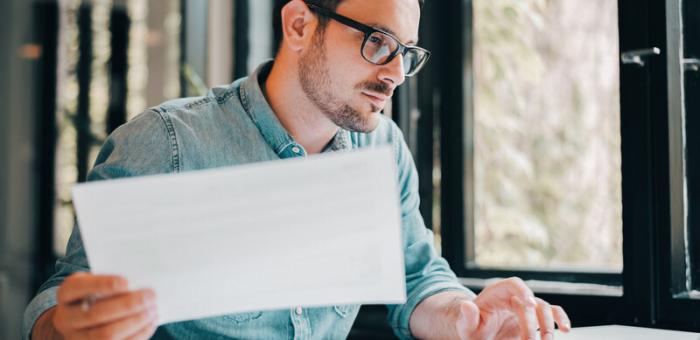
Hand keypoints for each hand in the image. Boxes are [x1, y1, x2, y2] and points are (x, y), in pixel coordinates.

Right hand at [51, 272, 157, 339]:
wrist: (79, 319)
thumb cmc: (95, 294)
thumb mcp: (95, 282)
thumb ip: (111, 281)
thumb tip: (140, 281)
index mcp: (66, 294)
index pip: (78, 288)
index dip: (102, 285)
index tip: (127, 282)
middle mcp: (66, 318)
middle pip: (95, 314)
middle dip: (127, 305)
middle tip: (150, 295)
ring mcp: (76, 338)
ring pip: (106, 334)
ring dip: (134, 322)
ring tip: (153, 310)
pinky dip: (138, 334)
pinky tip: (150, 322)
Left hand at [456, 277, 570, 339]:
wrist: (481, 335)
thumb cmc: (472, 328)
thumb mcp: (466, 326)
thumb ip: (467, 317)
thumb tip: (466, 305)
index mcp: (497, 293)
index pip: (513, 284)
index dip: (523, 291)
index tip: (530, 305)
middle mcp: (514, 296)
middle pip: (531, 301)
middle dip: (533, 322)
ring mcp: (527, 306)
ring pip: (545, 308)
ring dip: (548, 324)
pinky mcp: (535, 317)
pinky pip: (552, 313)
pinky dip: (561, 319)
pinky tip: (565, 329)